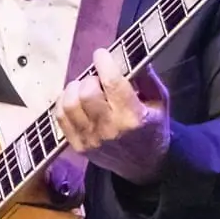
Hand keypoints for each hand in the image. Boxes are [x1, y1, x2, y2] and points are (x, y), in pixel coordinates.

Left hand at [55, 46, 170, 184]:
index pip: (112, 83)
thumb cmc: (152, 127)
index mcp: (133, 116)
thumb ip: (146, 77)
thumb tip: (129, 54)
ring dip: (75, 89)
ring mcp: (91, 139)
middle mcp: (110, 129)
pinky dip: (64, 102)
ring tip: (85, 88)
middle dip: (91, 79)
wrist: (145, 164)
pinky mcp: (78, 146)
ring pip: (70, 104)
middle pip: (87, 92)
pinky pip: (60, 117)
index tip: (101, 53)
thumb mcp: (159, 101)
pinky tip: (75, 100)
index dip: (104, 63)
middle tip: (98, 80)